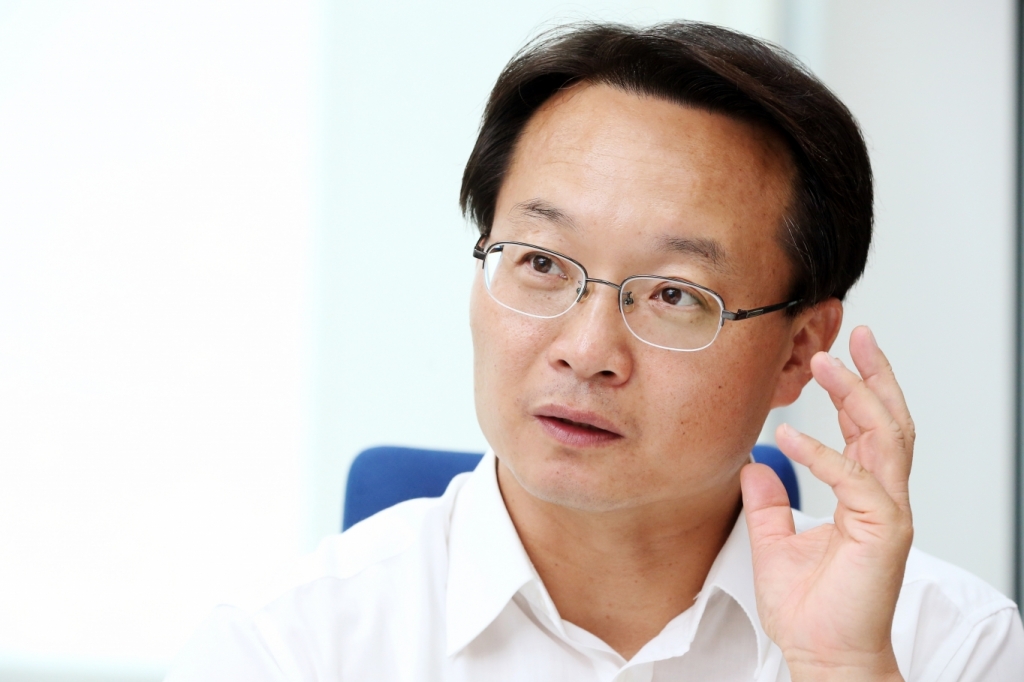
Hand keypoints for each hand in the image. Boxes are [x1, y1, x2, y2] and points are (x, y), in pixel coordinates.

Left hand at [740, 326, 913, 681]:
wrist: (821, 655)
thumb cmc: (808, 609)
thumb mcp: (775, 541)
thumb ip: (769, 501)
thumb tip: (755, 463)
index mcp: (863, 496)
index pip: (868, 430)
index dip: (856, 389)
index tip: (839, 354)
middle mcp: (882, 498)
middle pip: (888, 421)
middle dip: (874, 374)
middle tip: (857, 334)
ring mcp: (887, 513)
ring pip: (884, 438)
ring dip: (857, 396)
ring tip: (827, 364)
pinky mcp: (884, 533)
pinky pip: (857, 482)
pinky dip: (825, 455)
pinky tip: (792, 435)